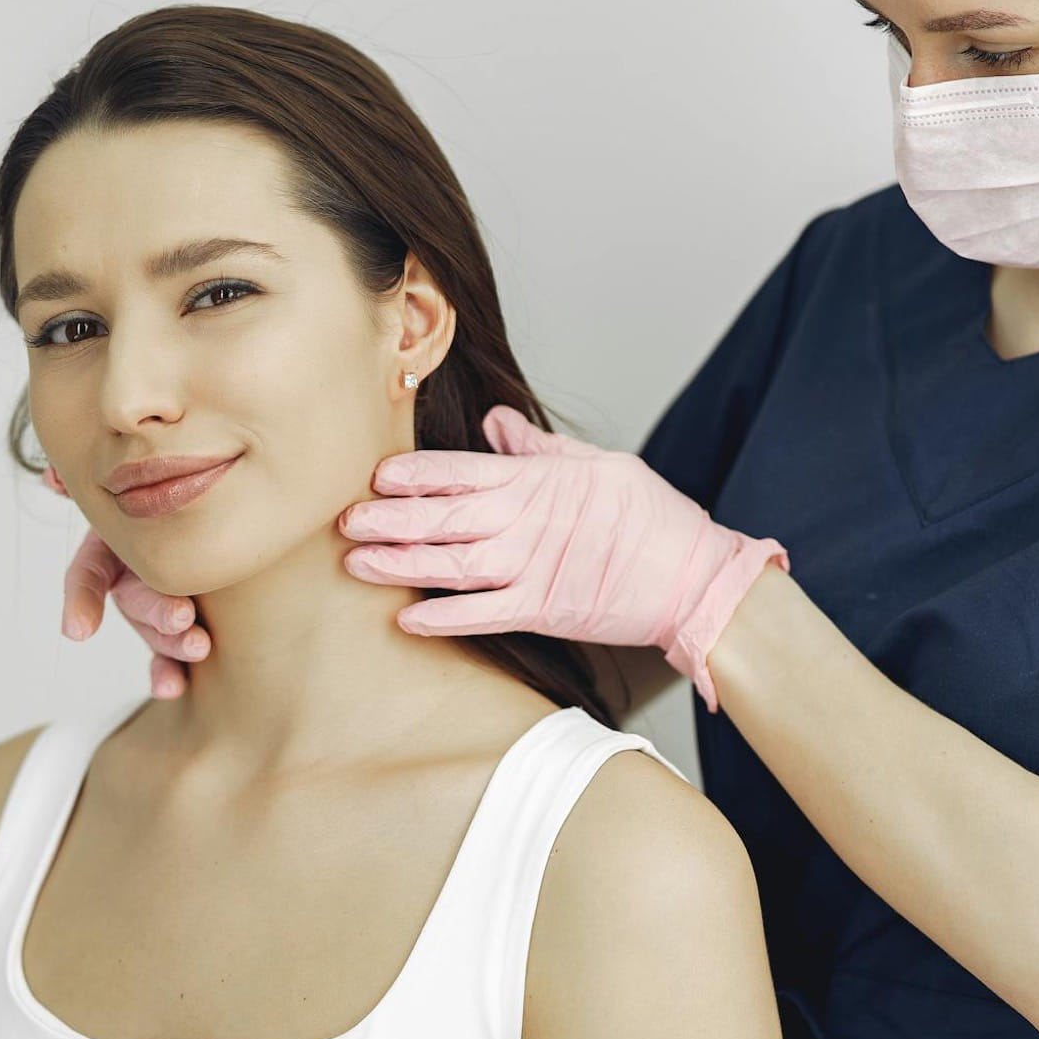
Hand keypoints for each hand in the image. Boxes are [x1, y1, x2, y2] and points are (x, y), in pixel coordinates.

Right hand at [47, 466, 207, 698]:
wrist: (230, 512)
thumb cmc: (183, 489)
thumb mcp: (152, 478)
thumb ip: (114, 474)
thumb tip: (55, 479)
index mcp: (117, 544)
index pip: (89, 573)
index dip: (81, 600)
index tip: (79, 632)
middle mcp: (131, 577)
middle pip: (133, 601)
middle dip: (156, 612)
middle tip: (184, 617)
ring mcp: (155, 606)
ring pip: (154, 632)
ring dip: (171, 644)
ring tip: (198, 646)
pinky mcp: (180, 629)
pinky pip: (168, 659)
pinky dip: (167, 674)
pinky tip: (171, 688)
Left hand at [336, 406, 786, 711]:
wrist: (694, 577)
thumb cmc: (651, 518)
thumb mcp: (598, 464)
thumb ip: (538, 448)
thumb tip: (497, 421)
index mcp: (537, 481)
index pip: (461, 470)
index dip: (413, 474)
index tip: (374, 476)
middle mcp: (526, 522)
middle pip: (444, 516)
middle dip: (390, 518)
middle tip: (344, 520)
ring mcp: (532, 568)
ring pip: (452, 564)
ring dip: (402, 563)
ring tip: (357, 563)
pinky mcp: (543, 610)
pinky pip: (482, 615)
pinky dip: (444, 616)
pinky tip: (408, 618)